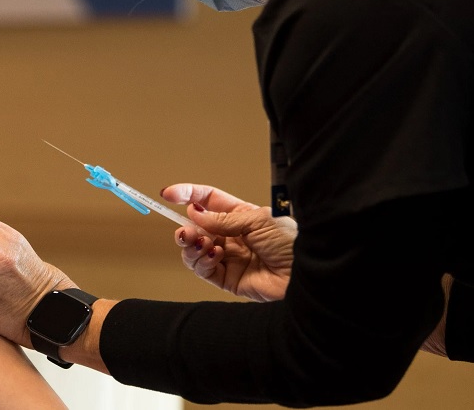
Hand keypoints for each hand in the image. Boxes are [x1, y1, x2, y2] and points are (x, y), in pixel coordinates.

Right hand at [162, 183, 296, 302]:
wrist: (306, 275)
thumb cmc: (291, 242)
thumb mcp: (257, 220)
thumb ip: (223, 219)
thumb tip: (194, 214)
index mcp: (241, 216)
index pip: (208, 201)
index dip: (187, 196)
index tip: (168, 194)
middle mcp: (232, 236)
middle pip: (197, 228)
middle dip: (186, 228)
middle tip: (186, 231)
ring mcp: (229, 258)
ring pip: (195, 250)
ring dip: (192, 246)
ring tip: (200, 244)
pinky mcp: (228, 279)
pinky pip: (204, 270)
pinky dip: (202, 261)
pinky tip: (214, 255)